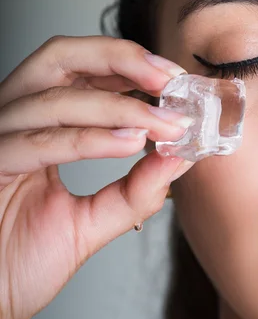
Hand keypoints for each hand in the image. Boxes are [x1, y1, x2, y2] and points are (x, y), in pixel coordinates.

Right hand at [0, 35, 193, 318]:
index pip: (80, 69)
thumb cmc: (20, 261)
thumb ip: (134, 190)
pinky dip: (90, 139)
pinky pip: (41, 142)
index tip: (173, 80)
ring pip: (56, 99)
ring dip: (120, 108)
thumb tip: (179, 158)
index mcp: (36, 124)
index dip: (128, 64)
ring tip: (164, 125)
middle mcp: (12, 121)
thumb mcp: (91, 221)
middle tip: (168, 80)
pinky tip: (130, 143)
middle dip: (121, 60)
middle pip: (61, 57)